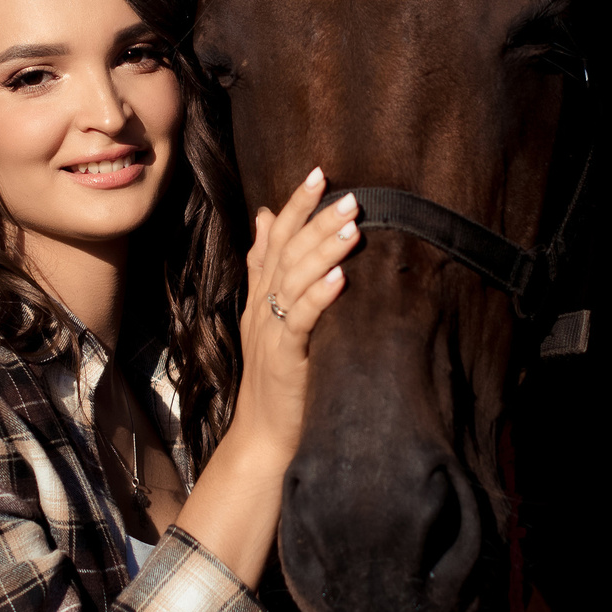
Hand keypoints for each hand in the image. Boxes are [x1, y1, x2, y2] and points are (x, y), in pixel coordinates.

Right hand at [229, 166, 358, 460]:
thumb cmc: (275, 380)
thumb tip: (266, 217)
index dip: (295, 206)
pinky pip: (300, 320)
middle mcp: (262, 307)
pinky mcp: (284, 357)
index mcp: (260, 296)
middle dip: (314, 219)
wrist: (262, 437)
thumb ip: (265, 267)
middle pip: (285, 252)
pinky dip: (319, 296)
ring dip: (322, 250)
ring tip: (351, 224)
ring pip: (293, 279)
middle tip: (347, 193)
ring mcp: (270, 331)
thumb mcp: (267, 318)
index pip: (274, 240)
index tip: (318, 174)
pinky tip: (340, 277)